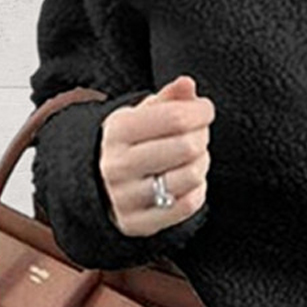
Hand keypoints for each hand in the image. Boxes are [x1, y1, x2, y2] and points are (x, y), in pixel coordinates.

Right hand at [99, 74, 215, 237]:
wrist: (100, 186)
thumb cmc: (134, 142)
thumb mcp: (144, 114)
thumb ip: (169, 98)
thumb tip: (187, 84)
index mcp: (117, 131)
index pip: (176, 118)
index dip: (201, 112)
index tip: (205, 110)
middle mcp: (118, 165)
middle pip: (187, 147)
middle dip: (202, 136)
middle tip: (198, 134)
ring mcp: (126, 197)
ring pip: (191, 175)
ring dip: (202, 163)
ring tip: (193, 157)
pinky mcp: (139, 223)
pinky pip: (188, 205)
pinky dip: (197, 189)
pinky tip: (188, 181)